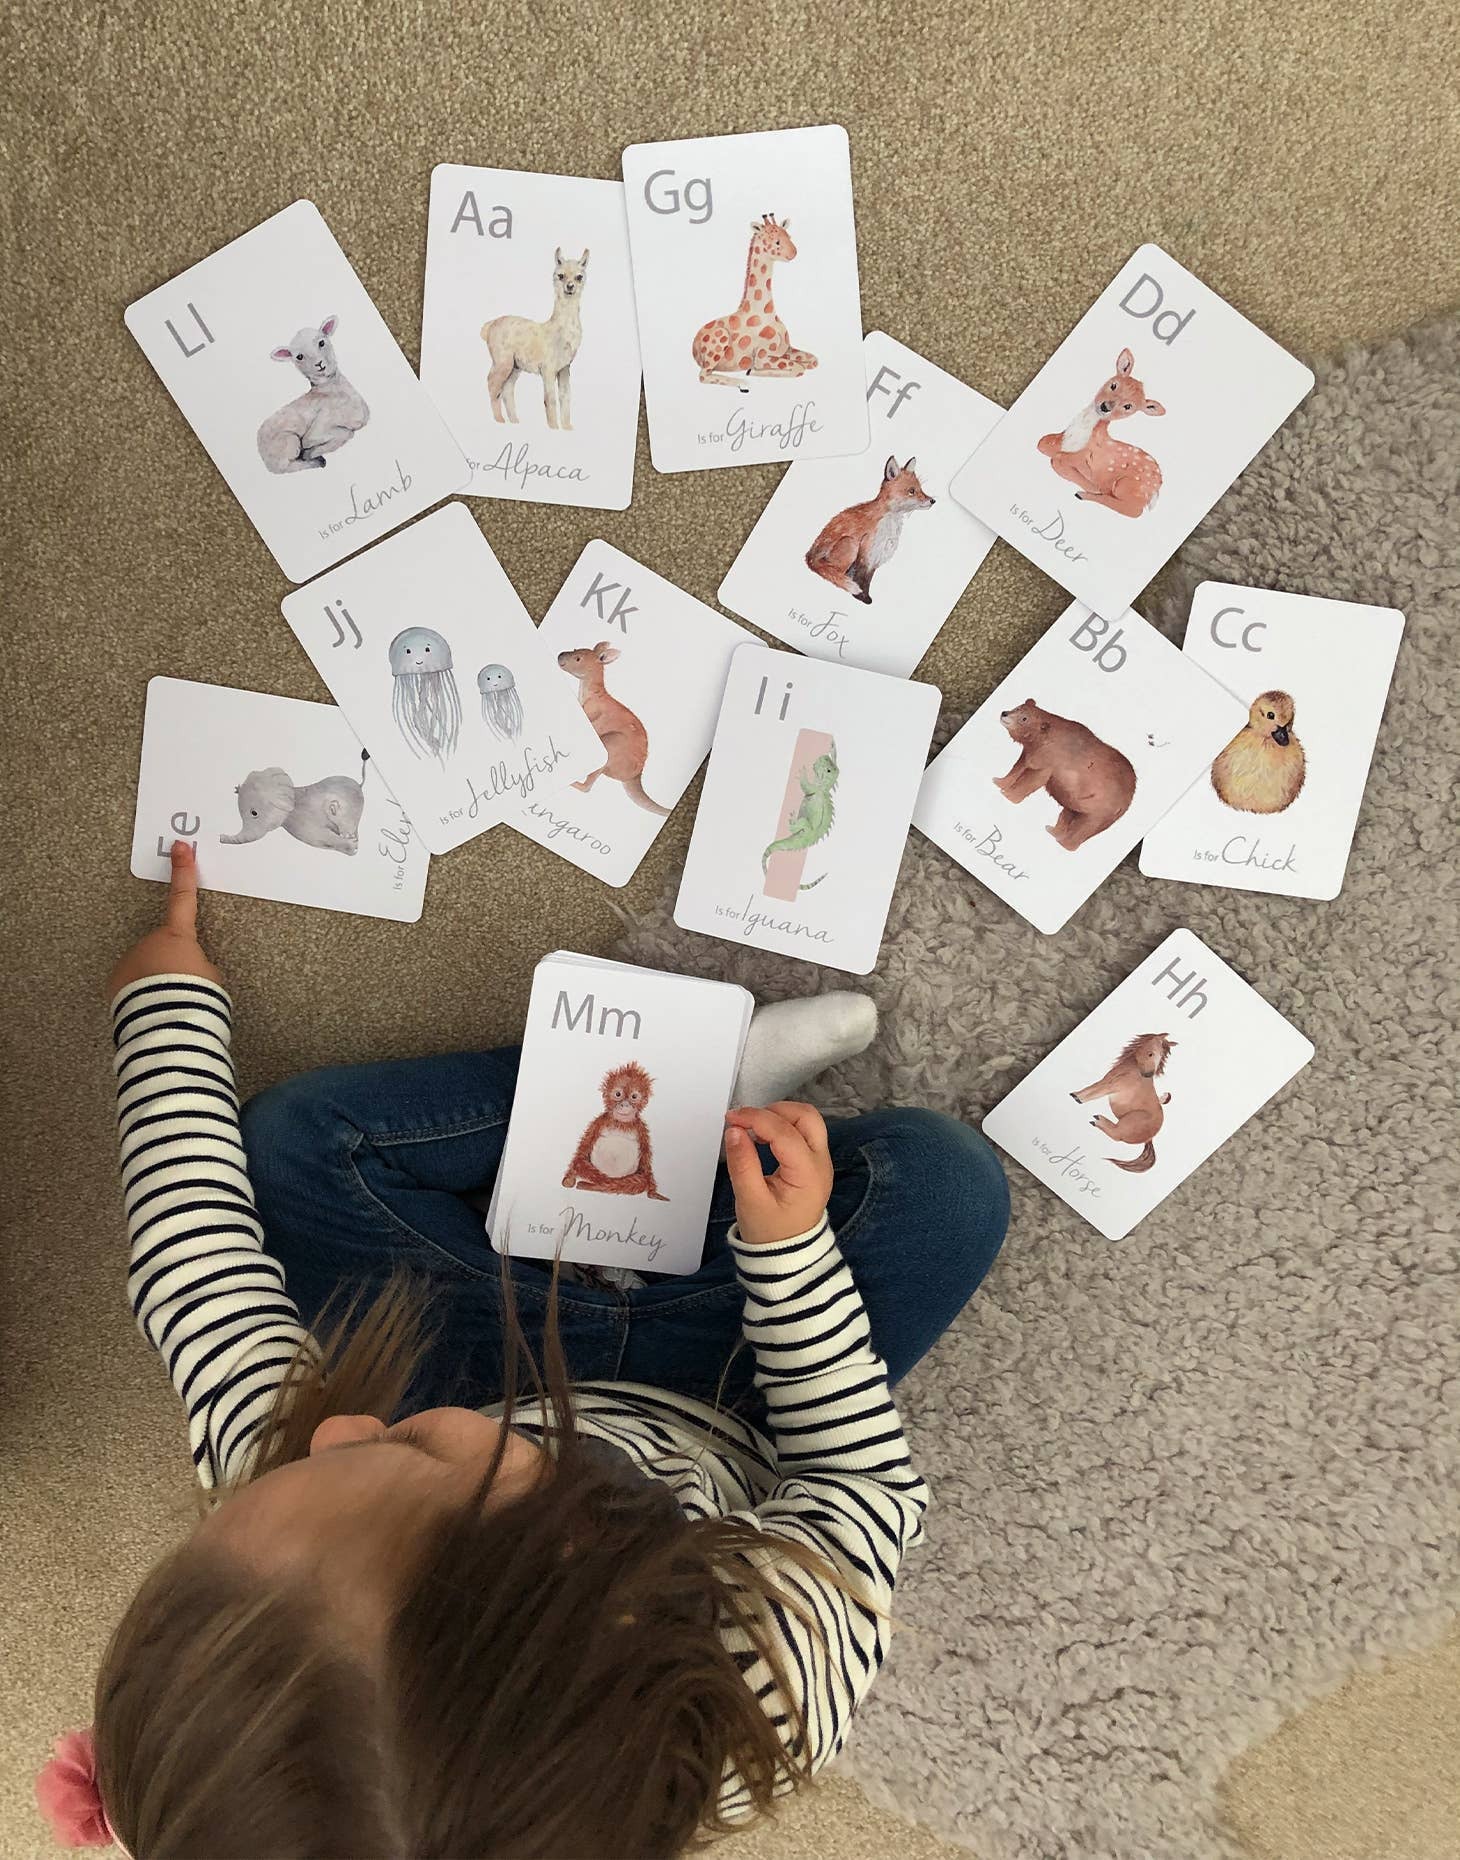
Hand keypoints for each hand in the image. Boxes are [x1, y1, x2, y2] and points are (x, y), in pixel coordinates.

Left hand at [107, 841, 221, 999]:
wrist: (167, 1023)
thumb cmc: (195, 996)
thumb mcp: (210, 976)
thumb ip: (198, 963)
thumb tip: (187, 968)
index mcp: (177, 936)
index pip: (183, 897)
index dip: (183, 871)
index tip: (179, 847)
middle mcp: (148, 943)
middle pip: (163, 947)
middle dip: (173, 964)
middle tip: (184, 986)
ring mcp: (130, 962)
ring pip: (147, 968)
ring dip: (157, 981)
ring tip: (169, 1003)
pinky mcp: (116, 984)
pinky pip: (133, 985)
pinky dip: (142, 994)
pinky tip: (152, 1009)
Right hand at [722, 1101, 832, 1246]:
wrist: (789, 1255)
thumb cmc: (770, 1233)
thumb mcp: (750, 1201)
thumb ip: (742, 1164)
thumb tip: (734, 1131)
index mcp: (808, 1175)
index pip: (784, 1133)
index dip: (756, 1119)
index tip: (731, 1118)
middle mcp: (821, 1163)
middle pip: (806, 1117)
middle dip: (774, 1110)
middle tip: (746, 1120)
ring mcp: (821, 1161)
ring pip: (807, 1120)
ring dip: (780, 1115)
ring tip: (752, 1128)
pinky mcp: (813, 1162)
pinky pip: (803, 1132)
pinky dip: (782, 1125)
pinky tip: (762, 1136)